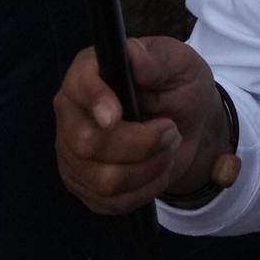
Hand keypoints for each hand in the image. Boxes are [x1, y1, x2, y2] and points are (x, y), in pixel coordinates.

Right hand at [52, 36, 239, 216]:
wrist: (187, 127)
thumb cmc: (180, 88)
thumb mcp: (182, 65)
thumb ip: (159, 59)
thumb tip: (135, 57)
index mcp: (89, 72)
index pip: (77, 85)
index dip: (94, 101)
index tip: (116, 116)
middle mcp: (72, 112)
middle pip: (87, 142)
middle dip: (141, 144)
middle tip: (171, 130)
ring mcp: (72, 152)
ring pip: (102, 178)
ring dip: (148, 168)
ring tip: (168, 148)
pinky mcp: (84, 184)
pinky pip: (109, 201)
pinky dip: (144, 190)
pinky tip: (157, 170)